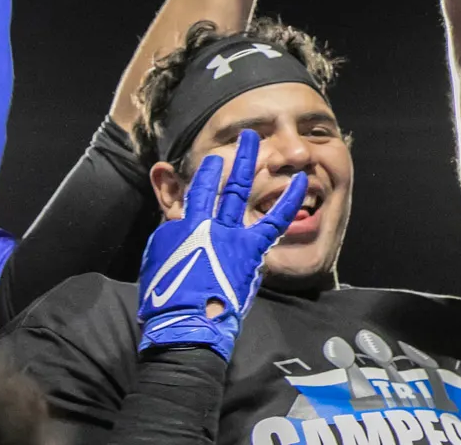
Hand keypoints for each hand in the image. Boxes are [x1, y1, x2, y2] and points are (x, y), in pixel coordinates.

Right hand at [136, 130, 305, 360]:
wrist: (185, 323)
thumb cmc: (167, 301)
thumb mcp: (158, 264)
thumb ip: (173, 240)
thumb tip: (182, 227)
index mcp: (183, 227)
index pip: (196, 191)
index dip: (205, 174)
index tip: (214, 160)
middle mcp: (207, 223)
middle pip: (222, 182)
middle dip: (235, 158)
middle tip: (246, 137)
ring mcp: (230, 233)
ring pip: (241, 189)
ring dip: (251, 162)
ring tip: (258, 140)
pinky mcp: (250, 250)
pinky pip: (274, 220)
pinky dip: (289, 200)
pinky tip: (302, 182)